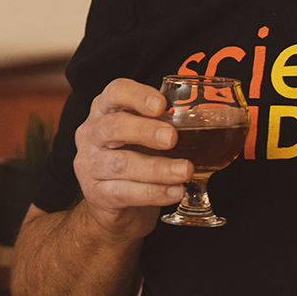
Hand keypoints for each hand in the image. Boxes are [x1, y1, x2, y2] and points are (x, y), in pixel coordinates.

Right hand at [71, 78, 189, 240]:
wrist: (115, 202)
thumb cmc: (135, 157)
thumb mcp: (145, 134)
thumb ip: (164, 123)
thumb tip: (206, 117)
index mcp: (104, 110)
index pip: (115, 92)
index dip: (137, 96)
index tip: (161, 105)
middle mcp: (91, 134)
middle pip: (114, 126)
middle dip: (145, 131)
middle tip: (172, 138)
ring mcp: (90, 165)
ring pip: (121, 164)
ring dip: (157, 168)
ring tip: (185, 171)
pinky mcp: (96, 194)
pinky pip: (124, 193)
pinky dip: (154, 193)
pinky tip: (175, 191)